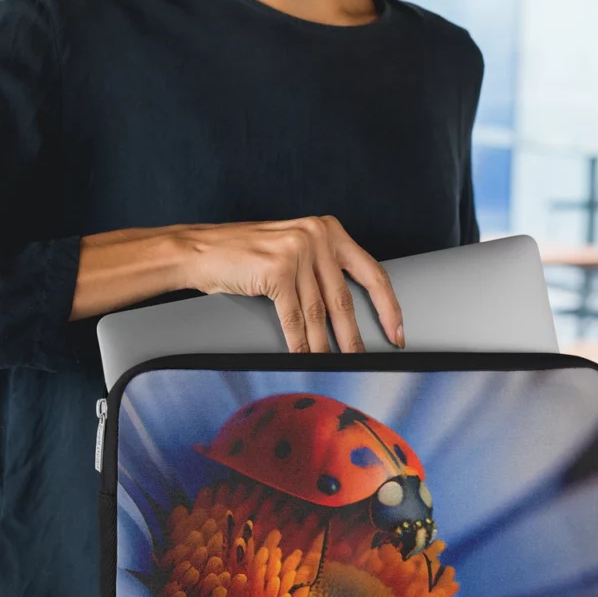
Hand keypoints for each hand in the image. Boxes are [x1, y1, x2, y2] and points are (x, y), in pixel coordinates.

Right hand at [176, 214, 404, 353]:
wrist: (201, 250)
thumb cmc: (245, 255)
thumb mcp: (294, 251)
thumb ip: (321, 270)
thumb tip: (348, 315)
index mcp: (328, 230)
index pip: (371, 272)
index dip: (388, 306)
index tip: (396, 331)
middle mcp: (317, 235)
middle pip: (344, 298)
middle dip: (354, 336)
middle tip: (365, 360)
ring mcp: (297, 251)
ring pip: (318, 313)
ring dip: (326, 346)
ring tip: (333, 366)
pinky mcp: (277, 270)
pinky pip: (293, 318)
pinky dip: (299, 343)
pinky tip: (304, 358)